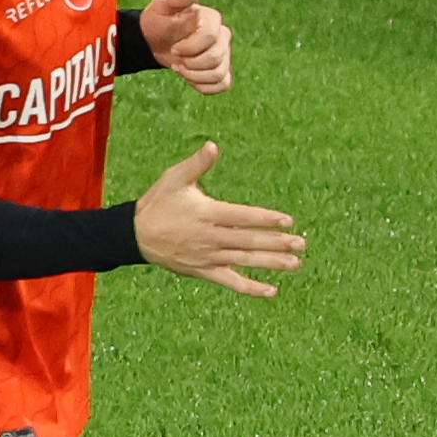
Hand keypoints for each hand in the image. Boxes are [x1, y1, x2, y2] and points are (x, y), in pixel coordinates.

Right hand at [130, 142, 303, 296]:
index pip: (242, 217)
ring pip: (244, 262)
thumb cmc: (159, 203)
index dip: (265, 219)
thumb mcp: (174, 179)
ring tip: (295, 264)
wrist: (135, 235)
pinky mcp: (204, 271)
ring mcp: (208, 257)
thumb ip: (196, 164)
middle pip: (248, 241)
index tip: (287, 220)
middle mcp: (210, 237)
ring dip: (271, 264)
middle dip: (276, 243)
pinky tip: (271, 291)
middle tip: (301, 244)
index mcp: (207, 214)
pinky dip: (250, 288)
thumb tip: (213, 145)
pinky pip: (230, 282)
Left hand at [138, 0, 232, 92]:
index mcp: (211, 19)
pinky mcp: (222, 69)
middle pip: (216, 57)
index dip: (191, 47)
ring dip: (195, 76)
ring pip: (219, 73)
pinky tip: (190, 79)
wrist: (155, 39)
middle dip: (192, 63)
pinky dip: (205, 86)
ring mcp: (224, 54)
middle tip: (175, 60)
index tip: (174, 48)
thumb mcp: (161, 7)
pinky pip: (223, 84)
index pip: (211, 36)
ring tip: (180, 69)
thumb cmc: (158, 21)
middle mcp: (222, 36)